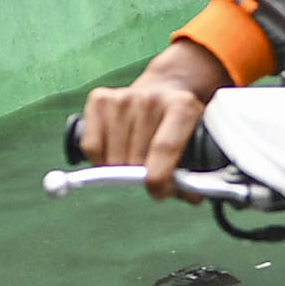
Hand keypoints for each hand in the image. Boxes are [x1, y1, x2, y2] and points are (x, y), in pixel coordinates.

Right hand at [79, 39, 232, 197]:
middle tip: (147, 173)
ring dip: (120, 169)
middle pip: (136, 158)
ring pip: (112, 158)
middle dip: (140, 176)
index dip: (159, 178)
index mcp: (183, 107)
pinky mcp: (99, 99)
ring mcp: (123, 98)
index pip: (165, 147)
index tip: (157, 191)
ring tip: (132, 159)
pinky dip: (98, 160)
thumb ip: (193, 174)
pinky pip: (91, 147)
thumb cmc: (177, 128)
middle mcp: (151, 98)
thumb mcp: (194, 145)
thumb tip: (191, 195)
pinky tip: (113, 151)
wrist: (163, 90)